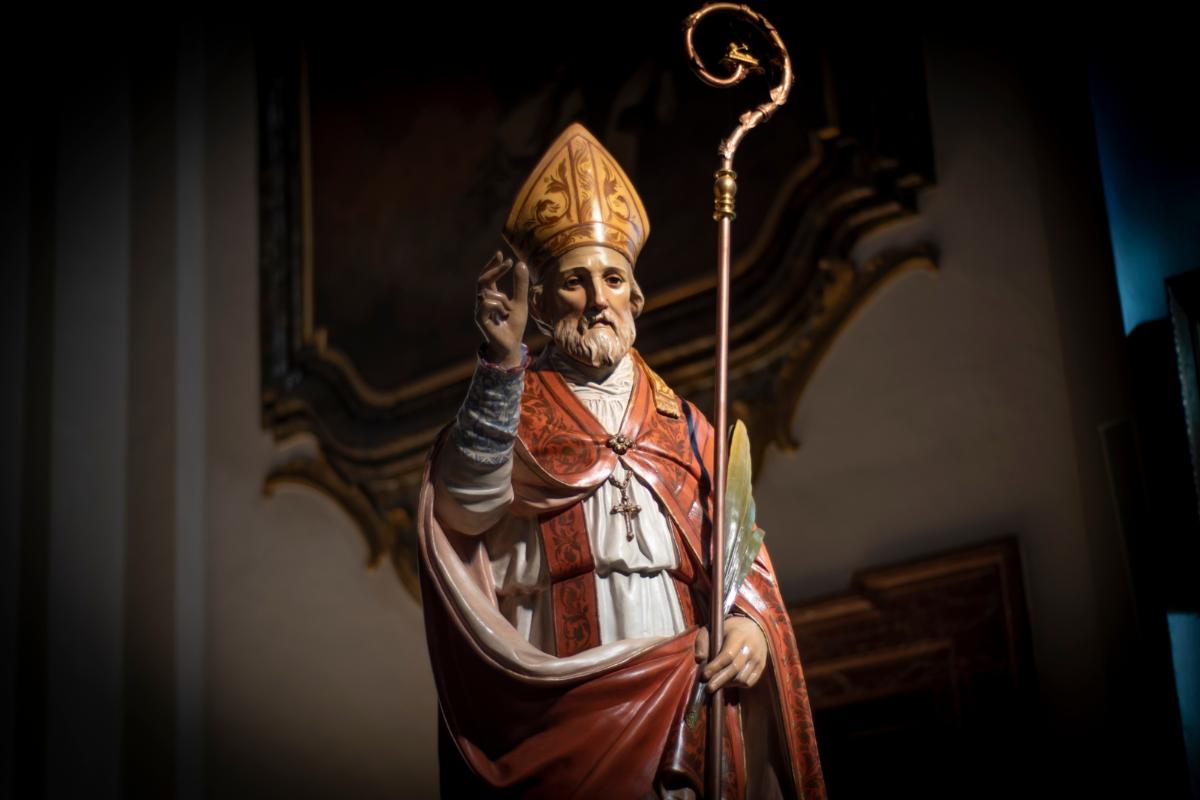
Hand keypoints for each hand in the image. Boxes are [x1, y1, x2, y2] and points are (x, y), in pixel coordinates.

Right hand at [475, 250, 528, 368]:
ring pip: (490, 293)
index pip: (488, 277)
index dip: (493, 265)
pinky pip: (487, 304)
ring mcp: (480, 310)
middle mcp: (482, 302)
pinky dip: (498, 306)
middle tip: (509, 262)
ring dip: (503, 299)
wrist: (511, 346)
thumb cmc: (514, 326)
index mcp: (491, 297)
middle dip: (495, 269)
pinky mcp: (480, 319)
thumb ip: (520, 285)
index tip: (500, 254)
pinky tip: (503, 316)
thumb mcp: (521, 303)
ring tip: (508, 313)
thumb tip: (520, 263)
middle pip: (483, 279)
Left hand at [694, 615, 768, 691]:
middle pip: (735, 669)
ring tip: (717, 683)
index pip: (727, 655)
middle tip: (708, 688)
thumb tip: (699, 660)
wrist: (753, 627)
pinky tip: (728, 681)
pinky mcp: (761, 666)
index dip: (715, 667)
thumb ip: (703, 642)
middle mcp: (750, 647)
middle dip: (719, 680)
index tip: (704, 675)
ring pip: (742, 678)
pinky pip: (749, 682)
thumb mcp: (713, 629)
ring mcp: (758, 658)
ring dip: (728, 684)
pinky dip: (737, 685)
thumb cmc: (728, 629)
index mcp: (738, 635)